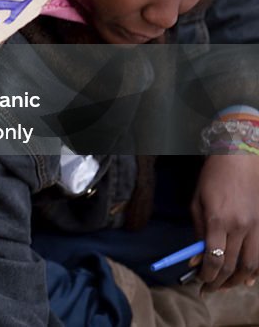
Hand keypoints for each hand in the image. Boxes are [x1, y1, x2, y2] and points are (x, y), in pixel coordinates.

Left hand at [191, 154, 258, 290]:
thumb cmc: (212, 178)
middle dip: (219, 281)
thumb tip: (195, 258)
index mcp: (218, 220)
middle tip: (207, 289)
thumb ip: (197, 232)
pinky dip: (255, 270)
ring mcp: (256, 227)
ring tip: (225, 287)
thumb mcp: (197, 202)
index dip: (206, 274)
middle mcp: (240, 227)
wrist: (241, 159)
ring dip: (237, 280)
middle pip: (233, 265)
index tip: (198, 281)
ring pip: (251, 265)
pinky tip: (247, 279)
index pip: (214, 258)